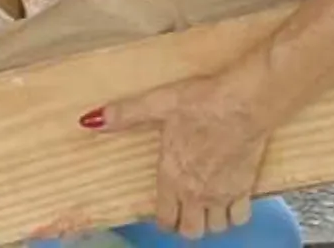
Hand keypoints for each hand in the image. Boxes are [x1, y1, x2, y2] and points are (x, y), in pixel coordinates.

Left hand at [83, 72, 271, 237]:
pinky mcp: (245, 188)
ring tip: (207, 206)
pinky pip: (240, 218)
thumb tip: (88, 121)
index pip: (164, 219)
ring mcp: (222, 194)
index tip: (165, 212)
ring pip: (216, 229)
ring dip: (211, 221)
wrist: (245, 102)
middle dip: (186, 225)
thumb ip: (125, 114)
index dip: (163, 220)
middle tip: (185, 210)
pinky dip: (235, 215)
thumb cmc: (202, 102)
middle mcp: (196, 193)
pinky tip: (230, 200)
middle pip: (191, 231)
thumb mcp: (158, 103)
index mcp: (172, 176)